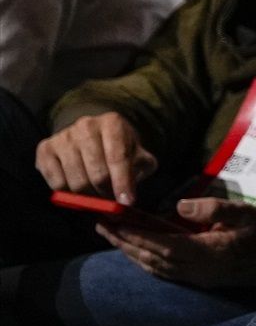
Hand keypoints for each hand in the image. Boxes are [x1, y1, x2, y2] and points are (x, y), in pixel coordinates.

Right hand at [35, 111, 157, 202]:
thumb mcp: (137, 155)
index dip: (123, 183)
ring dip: (89, 197)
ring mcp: (63, 136)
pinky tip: (78, 191)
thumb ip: (140, 170)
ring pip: (76, 181)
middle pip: (97, 172)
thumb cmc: (118, 149)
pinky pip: (56, 183)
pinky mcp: (45, 149)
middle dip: (107, 193)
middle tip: (112, 202)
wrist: (92, 137)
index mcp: (112, 123)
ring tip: (97, 196)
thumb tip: (128, 197)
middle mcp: (86, 125)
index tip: (127, 202)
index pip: (118, 157)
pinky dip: (69, 195)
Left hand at [101, 197, 255, 287]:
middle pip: (152, 258)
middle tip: (101, 226)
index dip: (136, 235)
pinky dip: (145, 261)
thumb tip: (181, 205)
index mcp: (208, 252)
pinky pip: (165, 272)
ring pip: (155, 267)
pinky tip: (137, 252)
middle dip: (125, 242)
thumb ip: (214, 208)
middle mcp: (198, 269)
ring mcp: (198, 277)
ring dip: (131, 252)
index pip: (162, 244)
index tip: (115, 222)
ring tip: (112, 236)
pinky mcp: (200, 279)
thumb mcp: (246, 212)